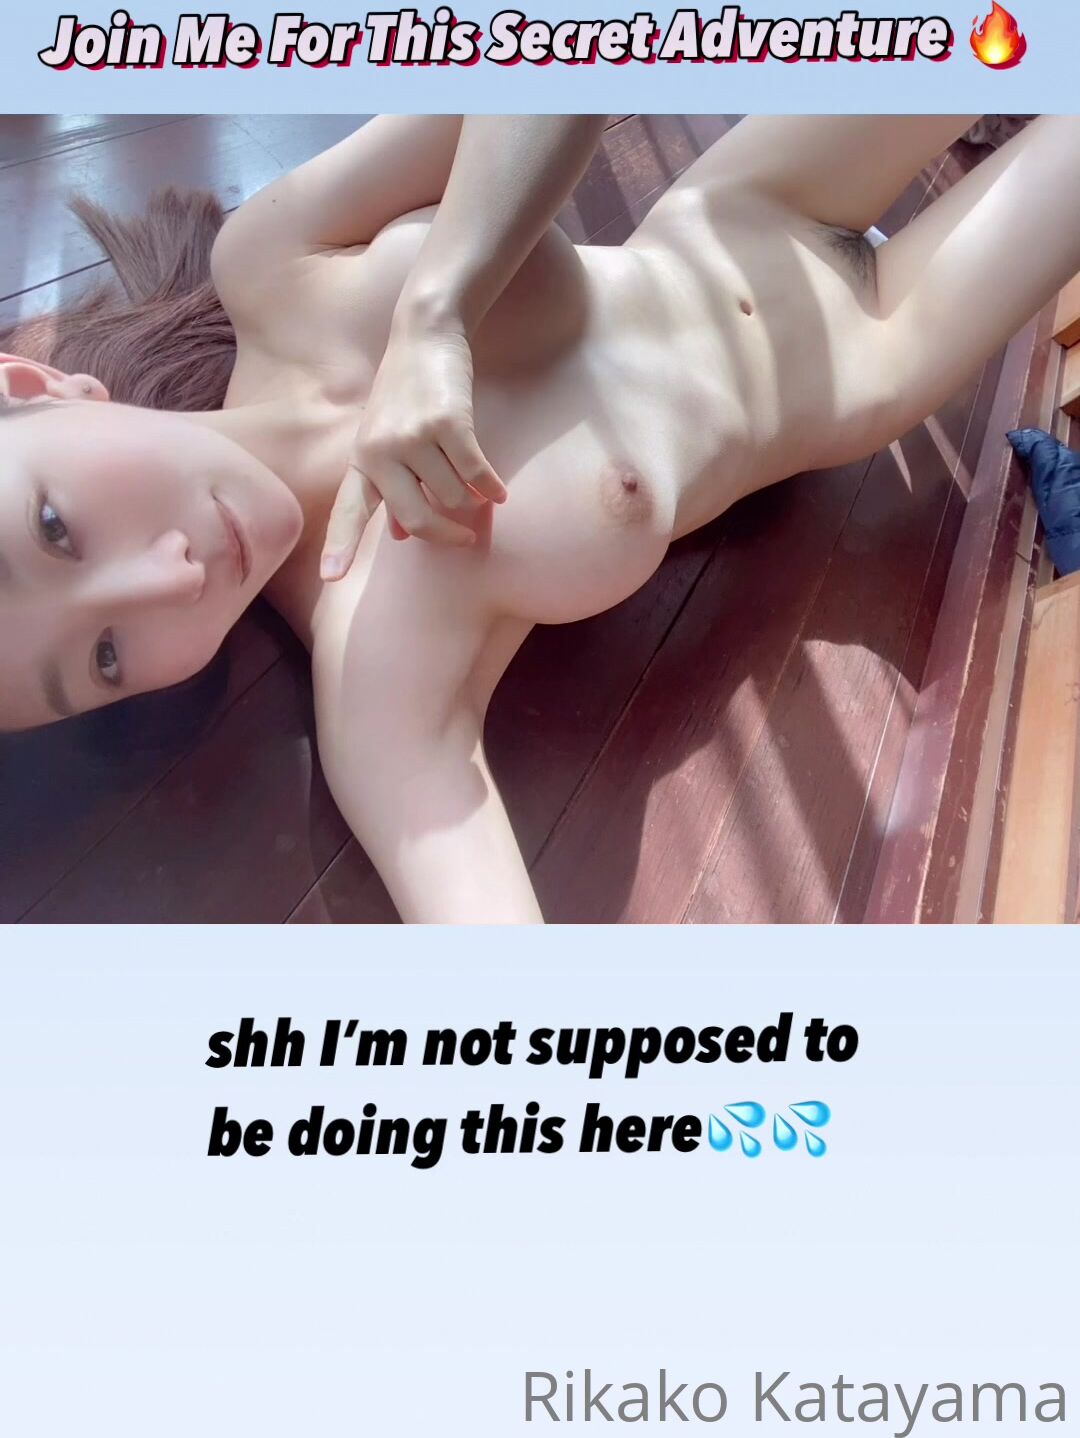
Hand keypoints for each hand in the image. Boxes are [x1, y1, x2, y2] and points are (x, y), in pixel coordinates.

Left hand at [320, 320, 505, 577]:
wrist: (424, 335)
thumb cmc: (405, 391)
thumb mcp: (386, 439)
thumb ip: (391, 488)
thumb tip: (401, 536)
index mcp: (363, 459)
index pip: (349, 511)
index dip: (341, 546)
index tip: (331, 577)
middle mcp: (381, 451)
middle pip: (417, 519)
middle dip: (446, 535)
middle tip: (465, 538)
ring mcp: (413, 437)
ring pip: (454, 497)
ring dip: (471, 499)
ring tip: (478, 489)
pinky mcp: (448, 423)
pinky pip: (476, 475)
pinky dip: (491, 487)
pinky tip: (499, 492)